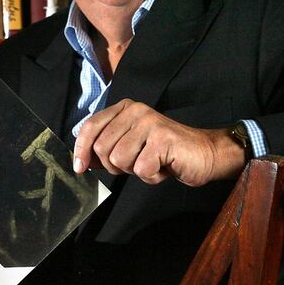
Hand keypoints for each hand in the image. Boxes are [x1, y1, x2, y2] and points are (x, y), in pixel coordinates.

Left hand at [72, 99, 244, 185]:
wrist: (204, 154)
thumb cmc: (164, 152)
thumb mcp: (131, 146)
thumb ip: (107, 148)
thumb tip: (81, 160)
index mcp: (126, 108)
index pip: (91, 126)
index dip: (81, 149)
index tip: (79, 167)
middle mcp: (136, 111)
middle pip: (102, 147)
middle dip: (115, 166)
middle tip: (136, 163)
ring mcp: (150, 123)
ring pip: (119, 160)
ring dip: (134, 171)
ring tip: (151, 163)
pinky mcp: (163, 140)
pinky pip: (140, 169)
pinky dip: (151, 176)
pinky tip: (162, 167)